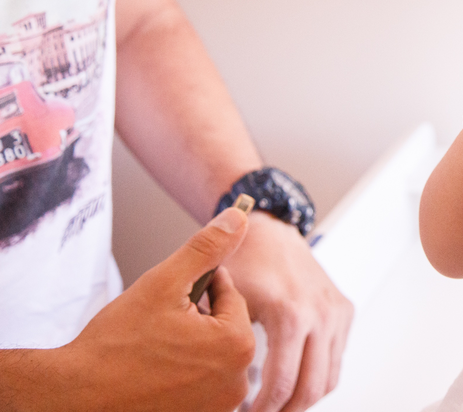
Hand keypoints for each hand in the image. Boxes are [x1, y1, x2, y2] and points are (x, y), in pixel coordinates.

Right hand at [57, 207, 256, 411]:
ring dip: (189, 345)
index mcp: (238, 344)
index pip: (230, 296)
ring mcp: (218, 407)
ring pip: (211, 356)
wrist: (75, 399)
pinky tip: (152, 371)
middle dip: (197, 317)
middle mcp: (237, 382)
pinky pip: (198, 384)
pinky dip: (180, 374)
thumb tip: (239, 217)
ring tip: (154, 345)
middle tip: (159, 322)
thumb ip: (206, 248)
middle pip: (224, 327)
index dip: (199, 287)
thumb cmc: (116, 345)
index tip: (171, 293)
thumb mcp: (164, 283)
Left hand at [223, 214, 353, 411]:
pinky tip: (292, 382)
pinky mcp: (344, 311)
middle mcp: (321, 313)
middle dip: (284, 411)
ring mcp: (336, 312)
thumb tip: (209, 385)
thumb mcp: (223, 299)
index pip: (282, 383)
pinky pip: (335, 360)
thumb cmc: (242, 263)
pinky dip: (316, 379)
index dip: (261, 409)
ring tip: (275, 406)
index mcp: (291, 313)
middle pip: (310, 389)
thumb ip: (218, 338)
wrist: (270, 230)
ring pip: (328, 379)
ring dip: (303, 399)